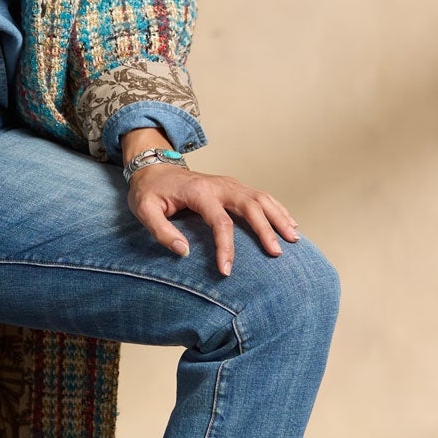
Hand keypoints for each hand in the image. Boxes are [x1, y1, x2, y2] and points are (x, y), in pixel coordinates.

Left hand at [126, 162, 298, 276]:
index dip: (226, 248)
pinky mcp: (233, 186)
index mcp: (199, 192)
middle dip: (266, 230)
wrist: (152, 166)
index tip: (227, 271)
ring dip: (279, 217)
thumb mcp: (144, 210)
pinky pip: (261, 196)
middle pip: (250, 206)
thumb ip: (161, 231)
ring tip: (294, 238)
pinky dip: (277, 208)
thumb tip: (184, 252)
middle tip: (277, 253)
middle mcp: (220, 185)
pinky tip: (290, 222)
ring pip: (261, 198)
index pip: (220, 222)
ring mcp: (229, 183)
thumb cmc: (149, 191)